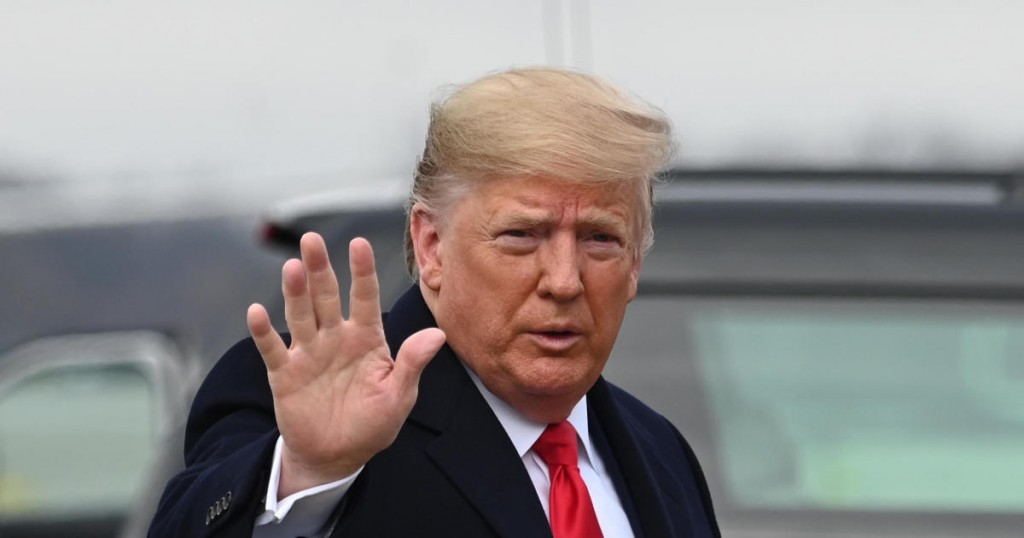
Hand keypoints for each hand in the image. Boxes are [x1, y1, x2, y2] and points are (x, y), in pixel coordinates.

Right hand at [246, 233, 445, 496]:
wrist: (337, 456)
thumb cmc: (373, 423)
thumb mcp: (399, 396)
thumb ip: (413, 363)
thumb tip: (438, 334)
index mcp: (367, 338)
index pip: (365, 297)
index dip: (362, 271)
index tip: (359, 243)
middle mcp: (335, 338)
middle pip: (326, 297)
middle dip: (321, 269)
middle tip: (312, 239)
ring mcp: (309, 353)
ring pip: (300, 315)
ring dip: (295, 292)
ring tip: (292, 267)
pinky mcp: (285, 374)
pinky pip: (273, 349)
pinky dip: (264, 332)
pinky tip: (256, 312)